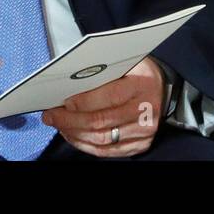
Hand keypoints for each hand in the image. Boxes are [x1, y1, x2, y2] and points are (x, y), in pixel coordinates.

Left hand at [41, 58, 165, 156]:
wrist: (161, 88)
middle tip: (51, 116)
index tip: (62, 101)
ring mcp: (144, 131)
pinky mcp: (140, 145)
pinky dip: (85, 145)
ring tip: (59, 125)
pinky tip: (73, 135)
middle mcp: (145, 110)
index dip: (82, 102)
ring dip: (74, 134)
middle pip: (101, 122)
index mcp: (142, 84)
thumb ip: (102, 71)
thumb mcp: (125, 62)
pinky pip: (106, 151)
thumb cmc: (137, 72)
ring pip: (101, 140)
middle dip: (70, 120)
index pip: (109, 96)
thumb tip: (69, 82)